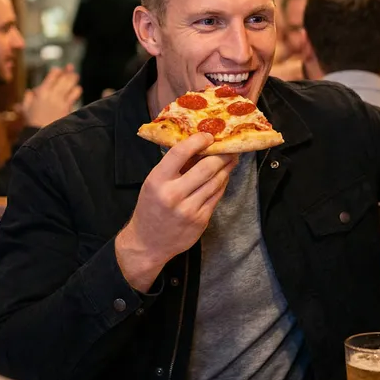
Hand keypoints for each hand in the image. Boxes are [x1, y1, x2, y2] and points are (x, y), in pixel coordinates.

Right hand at [21, 65, 81, 127]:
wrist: (41, 134)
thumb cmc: (32, 122)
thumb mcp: (25, 109)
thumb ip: (28, 98)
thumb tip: (30, 91)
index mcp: (42, 92)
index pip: (52, 75)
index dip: (57, 71)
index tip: (58, 70)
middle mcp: (52, 94)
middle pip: (64, 78)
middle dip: (68, 72)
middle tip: (70, 68)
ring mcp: (61, 101)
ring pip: (71, 84)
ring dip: (74, 80)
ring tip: (75, 77)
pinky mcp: (67, 108)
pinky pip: (74, 95)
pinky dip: (76, 91)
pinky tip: (76, 90)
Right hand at [115, 133, 237, 291]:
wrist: (147, 243)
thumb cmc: (150, 209)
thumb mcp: (153, 184)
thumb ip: (174, 167)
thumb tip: (199, 147)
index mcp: (157, 181)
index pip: (180, 153)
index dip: (198, 141)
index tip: (208, 135)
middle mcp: (173, 195)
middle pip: (206, 167)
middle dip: (221, 155)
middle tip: (229, 147)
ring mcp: (189, 209)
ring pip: (216, 182)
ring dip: (226, 168)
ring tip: (231, 159)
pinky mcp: (201, 220)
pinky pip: (217, 196)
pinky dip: (222, 184)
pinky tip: (223, 177)